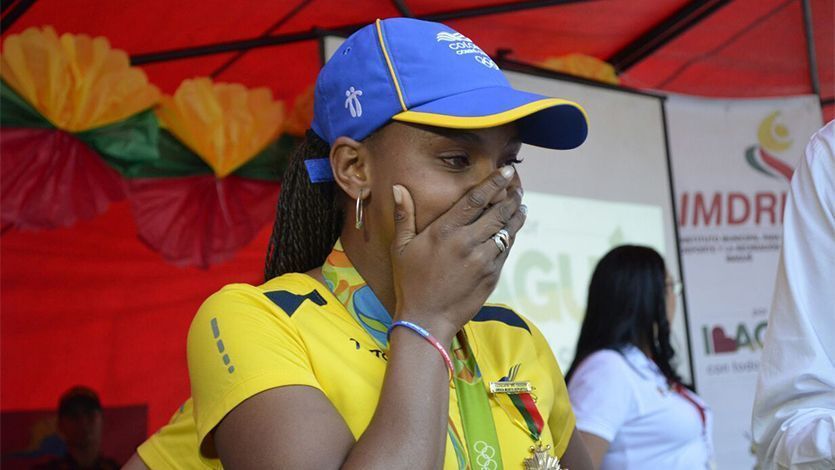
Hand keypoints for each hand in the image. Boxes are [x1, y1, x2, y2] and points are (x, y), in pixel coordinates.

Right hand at [390, 166, 525, 341]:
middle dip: (510, 196)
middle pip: (497, 212)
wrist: (426, 320)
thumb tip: (398, 188)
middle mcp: (467, 242)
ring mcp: (482, 260)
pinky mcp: (491, 275)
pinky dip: (511, 236)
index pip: (476, 199)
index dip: (494, 182)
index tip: (507, 171)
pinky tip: (511, 230)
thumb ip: (404, 216)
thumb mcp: (401, 247)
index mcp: (445, 231)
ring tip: (520, 205)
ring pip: (506, 230)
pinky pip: (506, 250)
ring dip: (515, 215)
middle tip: (517, 187)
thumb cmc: (410, 281)